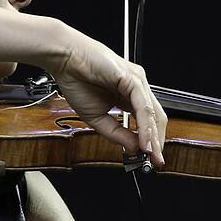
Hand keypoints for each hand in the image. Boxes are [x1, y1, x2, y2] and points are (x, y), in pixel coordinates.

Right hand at [49, 30, 166, 168]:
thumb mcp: (97, 118)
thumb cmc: (76, 80)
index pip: (148, 120)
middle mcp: (137, 86)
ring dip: (153, 137)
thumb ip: (116, 133)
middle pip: (156, 118)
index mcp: (130, 94)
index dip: (151, 141)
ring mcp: (137, 81)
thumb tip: (134, 148)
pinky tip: (144, 140)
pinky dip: (145, 126)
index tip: (150, 159)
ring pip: (153, 113)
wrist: (64, 59)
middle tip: (156, 161)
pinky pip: (143, 106)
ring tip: (152, 155)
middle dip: (157, 142)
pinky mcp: (132, 78)